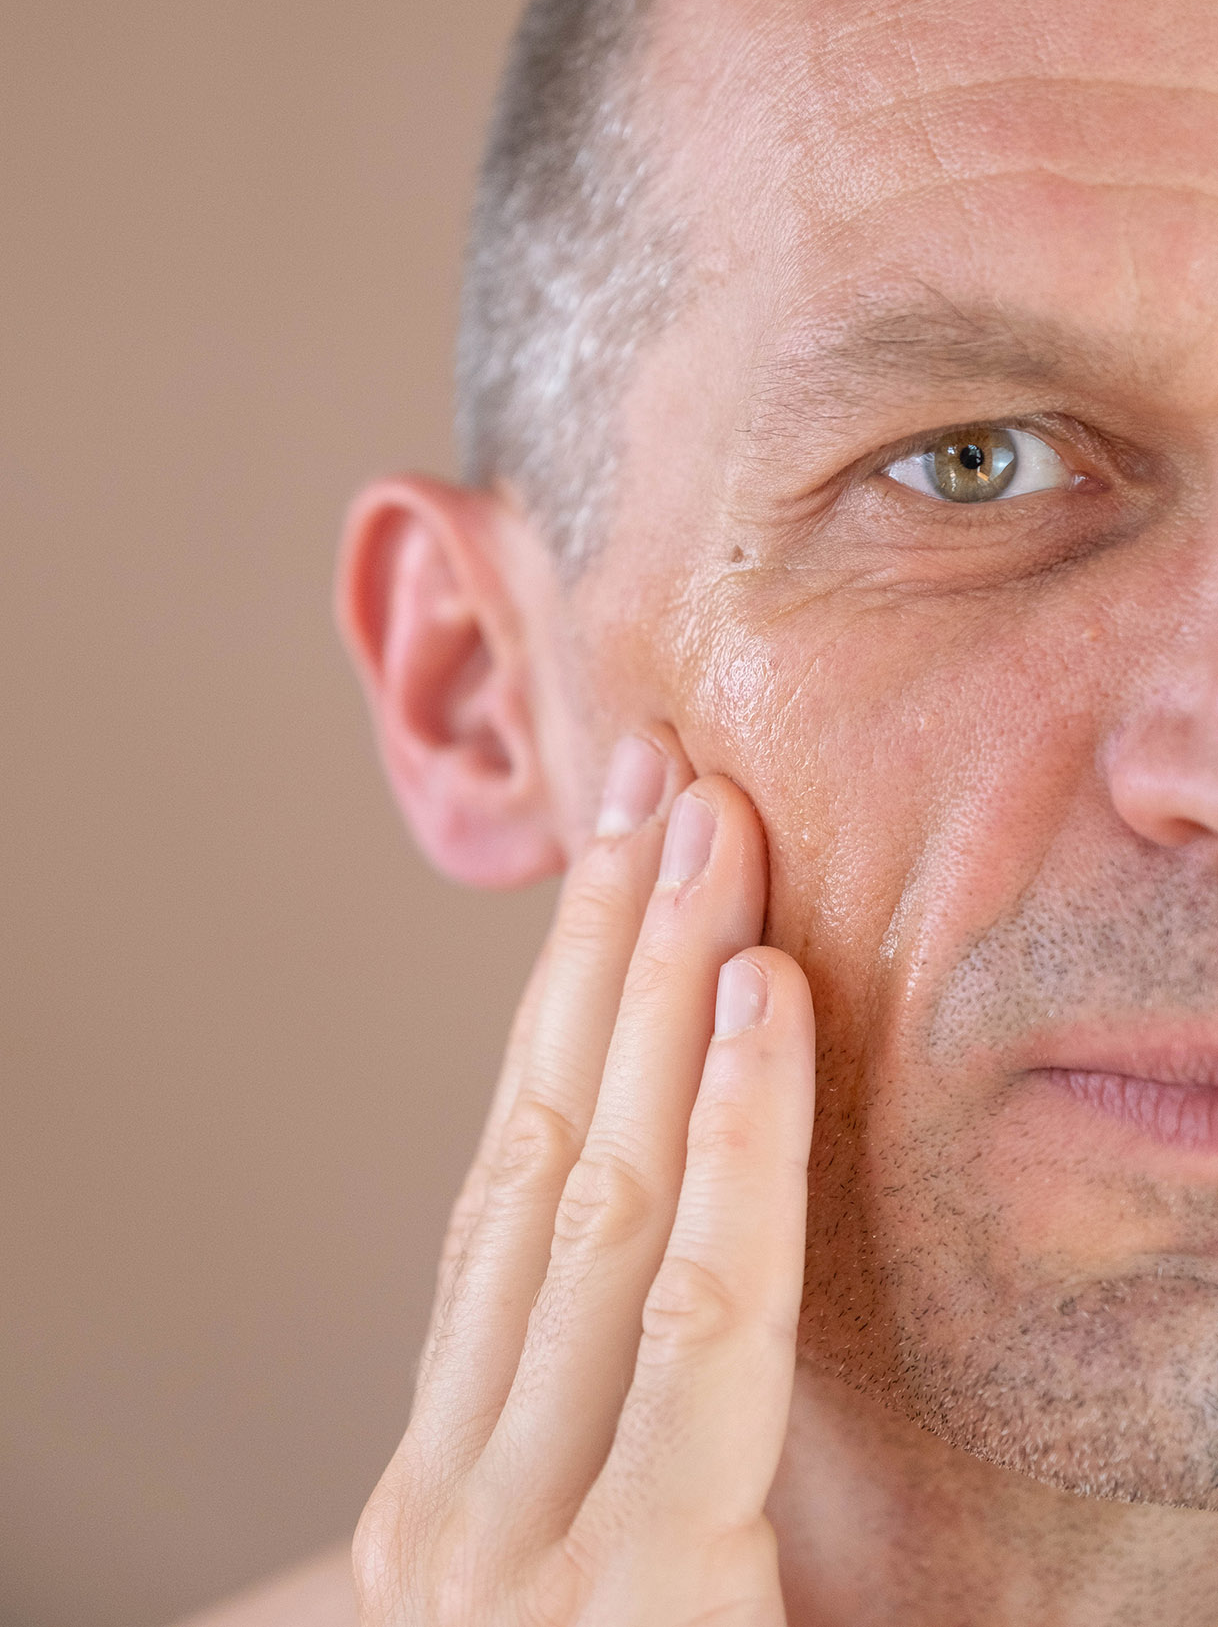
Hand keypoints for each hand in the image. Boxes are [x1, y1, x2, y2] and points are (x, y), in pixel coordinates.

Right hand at [353, 734, 816, 1625]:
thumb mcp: (610, 1568)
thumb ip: (628, 1427)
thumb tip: (700, 1242)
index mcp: (447, 1477)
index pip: (506, 1191)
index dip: (555, 1005)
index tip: (613, 859)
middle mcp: (453, 1496)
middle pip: (542, 1156)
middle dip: (607, 952)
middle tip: (663, 781)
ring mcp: (513, 1544)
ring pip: (602, 1200)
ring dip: (660, 994)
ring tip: (715, 836)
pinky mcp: (633, 1592)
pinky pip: (699, 1321)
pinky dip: (735, 1146)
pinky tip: (759, 1004)